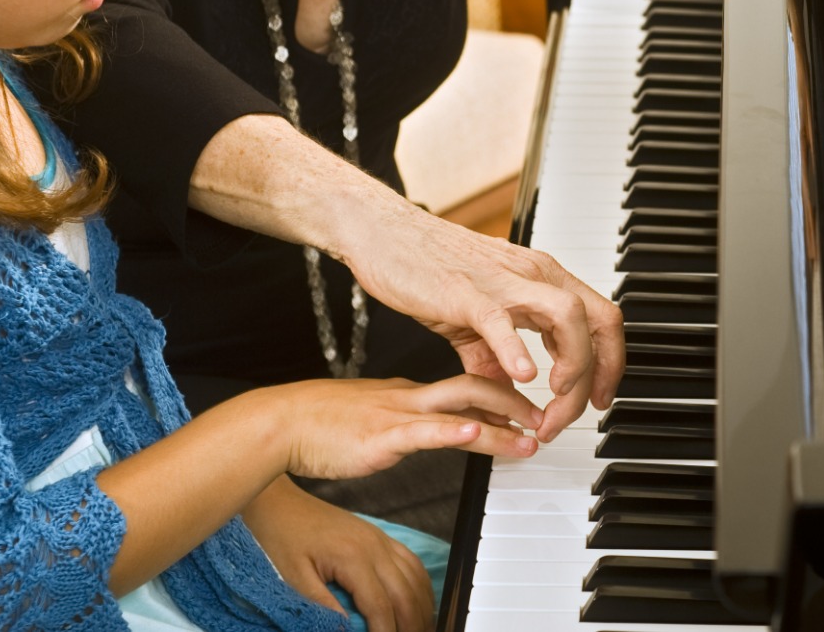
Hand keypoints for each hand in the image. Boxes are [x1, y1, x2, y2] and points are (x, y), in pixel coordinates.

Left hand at [245, 480, 433, 631]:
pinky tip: (419, 601)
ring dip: (421, 607)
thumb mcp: (293, 576)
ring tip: (420, 628)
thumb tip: (344, 630)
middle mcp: (375, 546)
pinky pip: (412, 561)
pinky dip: (420, 585)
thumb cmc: (282, 539)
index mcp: (353, 557)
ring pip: (415, 577)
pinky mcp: (380, 536)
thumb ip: (321, 604)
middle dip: (412, 624)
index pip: (380, 605)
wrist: (281, 503)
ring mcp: (381, 539)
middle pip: (405, 593)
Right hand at [266, 373, 541, 480]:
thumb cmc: (318, 425)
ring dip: (501, 424)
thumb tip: (428, 432)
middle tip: (545, 421)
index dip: (502, 398)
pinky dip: (453, 430)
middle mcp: (410, 397)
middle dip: (516, 404)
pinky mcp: (381, 435)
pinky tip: (476, 432)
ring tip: (530, 436)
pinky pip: (424, 431)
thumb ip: (402, 423)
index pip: (466, 387)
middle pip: (476, 389)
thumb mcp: (371, 418)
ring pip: (462, 409)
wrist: (278, 423)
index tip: (527, 411)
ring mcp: (397, 414)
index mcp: (408, 393)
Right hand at [337, 185, 623, 441]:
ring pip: (567, 317)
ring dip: (573, 365)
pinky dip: (518, 351)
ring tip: (555, 399)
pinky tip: (523, 377)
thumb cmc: (430, 269)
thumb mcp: (474, 321)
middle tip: (578, 413)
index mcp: (543, 280)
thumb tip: (507, 398)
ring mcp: (504, 282)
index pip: (602, 319)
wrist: (385, 234)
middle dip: (600, 373)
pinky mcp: (467, 293)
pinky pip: (502, 322)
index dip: (610, 363)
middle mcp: (535, 275)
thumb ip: (495, 358)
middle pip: (598, 320)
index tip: (598, 399)